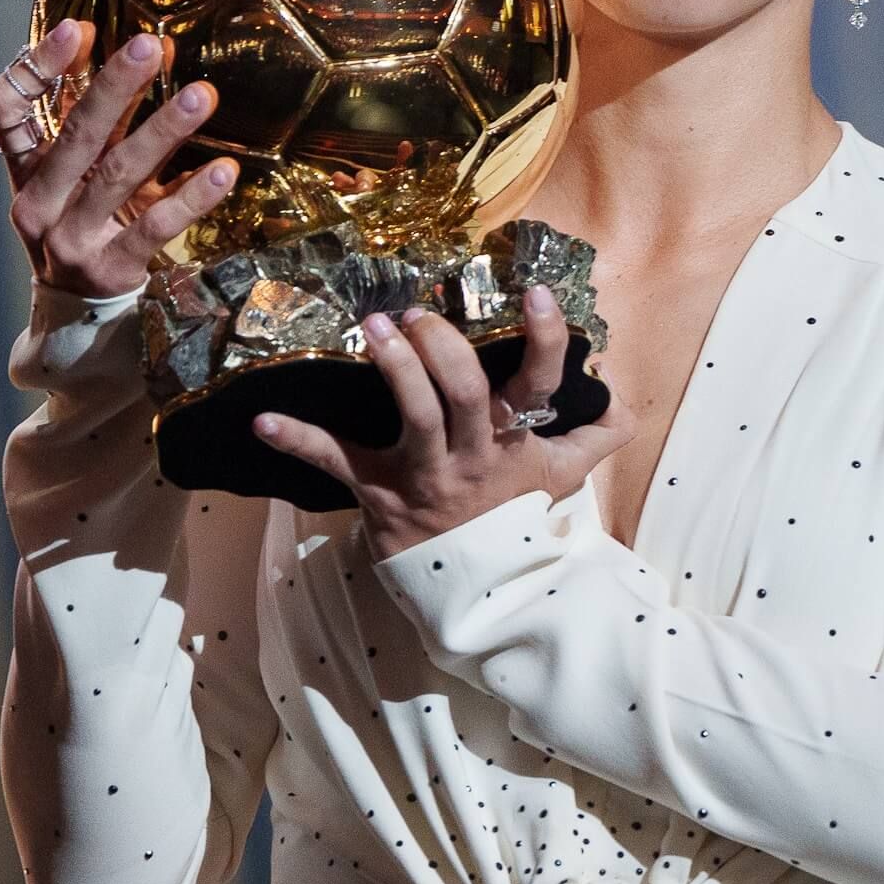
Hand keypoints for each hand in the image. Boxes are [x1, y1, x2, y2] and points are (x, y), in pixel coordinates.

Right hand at [0, 19, 241, 297]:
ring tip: (201, 95)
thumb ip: (105, 120)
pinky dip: (190, 196)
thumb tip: (151, 49)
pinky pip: (155, 227)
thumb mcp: (79, 176)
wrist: (80, 314)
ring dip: (162, 130)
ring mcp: (72, 238)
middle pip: (75, 134)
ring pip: (118, 174)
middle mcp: (39, 202)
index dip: (37, 67)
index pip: (6, 109)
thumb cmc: (85, 224)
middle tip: (150, 46)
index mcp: (25, 172)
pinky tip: (223, 171)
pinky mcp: (111, 268)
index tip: (77, 28)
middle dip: (114, 86)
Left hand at [254, 283, 638, 561]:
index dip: (544, 340)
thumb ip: (597, 434)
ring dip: (394, 369)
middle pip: (465, 396)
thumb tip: (621, 394)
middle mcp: (471, 455)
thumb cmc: (511, 519)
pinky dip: (296, 440)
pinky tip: (261, 421)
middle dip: (444, 349)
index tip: (534, 293)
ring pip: (414, 417)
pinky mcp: (376, 491)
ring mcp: (423, 475)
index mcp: (513, 442)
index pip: (539, 385)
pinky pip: (334, 462)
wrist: (473, 590)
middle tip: (423, 314)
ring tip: (377, 325)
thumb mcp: (560, 478)